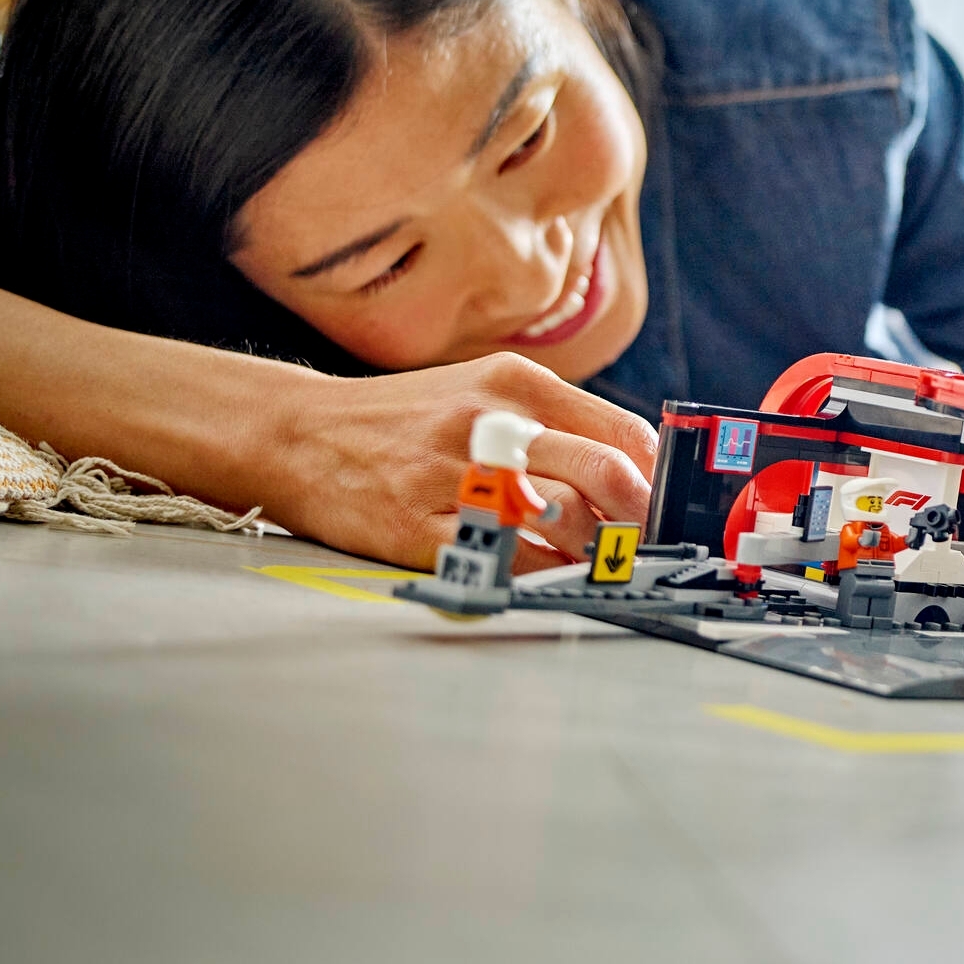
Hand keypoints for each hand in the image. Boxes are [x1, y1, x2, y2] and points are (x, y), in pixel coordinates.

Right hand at [263, 352, 656, 571]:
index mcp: (516, 384)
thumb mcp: (484, 390)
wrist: (299, 432)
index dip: (656, 478)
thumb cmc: (407, 418)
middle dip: (641, 520)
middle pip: (603, 473)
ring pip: (561, 520)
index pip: (621, 432)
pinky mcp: (420, 528)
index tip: (664, 506)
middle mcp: (490, 423)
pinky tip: (550, 580)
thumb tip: (632, 467)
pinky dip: (540, 577)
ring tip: (603, 566)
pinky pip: (504, 560)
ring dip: (597, 553)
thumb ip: (556, 420)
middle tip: (647, 546)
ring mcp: (454, 477)